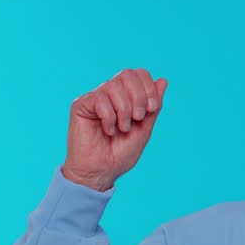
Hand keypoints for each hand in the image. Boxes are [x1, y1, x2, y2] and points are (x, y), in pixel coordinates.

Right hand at [61, 69, 167, 191]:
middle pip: (127, 74)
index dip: (149, 88)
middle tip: (138, 118)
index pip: (139, 74)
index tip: (151, 109)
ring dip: (124, 110)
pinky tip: (108, 130)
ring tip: (122, 128)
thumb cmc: (121, 153)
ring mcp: (95, 98)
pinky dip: (109, 117)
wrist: (102, 171)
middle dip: (139, 96)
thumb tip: (163, 80)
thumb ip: (154, 105)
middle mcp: (110, 94)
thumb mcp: (145, 128)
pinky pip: (99, 98)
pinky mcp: (81, 105)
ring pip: (114, 85)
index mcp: (126, 97)